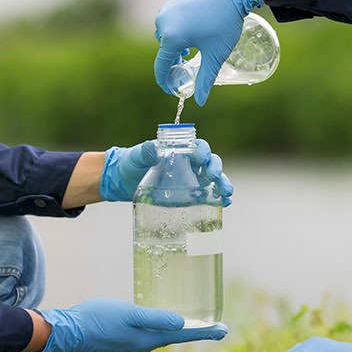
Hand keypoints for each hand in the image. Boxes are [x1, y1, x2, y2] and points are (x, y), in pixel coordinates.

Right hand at [33, 298, 228, 351]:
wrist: (69, 330)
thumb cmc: (98, 319)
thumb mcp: (129, 314)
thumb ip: (155, 318)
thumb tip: (182, 323)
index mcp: (148, 340)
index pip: (183, 336)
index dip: (204, 332)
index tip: (224, 330)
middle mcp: (144, 346)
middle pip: (177, 337)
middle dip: (197, 332)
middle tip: (216, 327)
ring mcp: (133, 344)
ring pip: (163, 336)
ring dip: (181, 331)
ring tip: (194, 323)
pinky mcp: (124, 339)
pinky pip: (151, 334)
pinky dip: (163, 327)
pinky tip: (162, 320)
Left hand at [99, 139, 233, 204]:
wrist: (124, 182)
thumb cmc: (131, 163)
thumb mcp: (136, 156)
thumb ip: (144, 152)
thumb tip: (152, 147)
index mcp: (181, 150)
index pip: (199, 147)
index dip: (203, 151)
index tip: (201, 159)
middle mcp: (191, 164)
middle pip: (211, 163)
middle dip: (216, 169)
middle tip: (214, 177)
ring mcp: (192, 180)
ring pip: (214, 180)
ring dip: (223, 185)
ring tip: (227, 194)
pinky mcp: (190, 196)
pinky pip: (208, 196)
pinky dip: (218, 199)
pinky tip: (224, 204)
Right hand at [154, 0, 262, 105]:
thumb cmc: (224, 22)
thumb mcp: (215, 55)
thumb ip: (205, 80)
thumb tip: (200, 102)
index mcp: (171, 38)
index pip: (160, 67)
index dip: (165, 82)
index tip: (173, 90)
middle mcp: (163, 24)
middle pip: (163, 53)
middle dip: (173, 64)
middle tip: (187, 72)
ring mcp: (166, 12)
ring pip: (165, 39)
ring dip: (174, 49)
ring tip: (190, 53)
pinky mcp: (171, 4)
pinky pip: (168, 26)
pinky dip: (175, 35)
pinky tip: (190, 37)